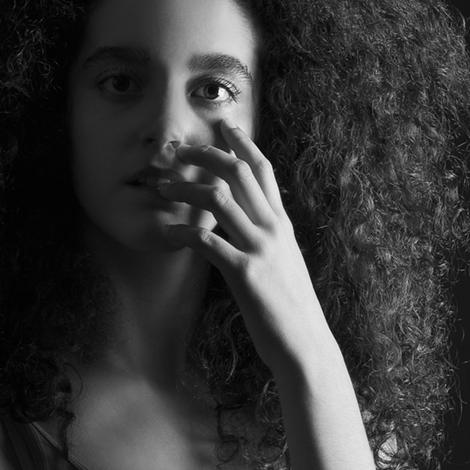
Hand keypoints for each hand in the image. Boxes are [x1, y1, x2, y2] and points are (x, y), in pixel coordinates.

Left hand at [161, 121, 330, 372]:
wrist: (305, 344)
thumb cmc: (291, 309)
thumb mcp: (285, 263)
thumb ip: (269, 240)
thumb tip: (251, 226)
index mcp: (282, 225)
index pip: (263, 170)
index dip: (242, 143)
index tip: (222, 125)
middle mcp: (273, 229)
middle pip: (239, 172)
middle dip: (205, 154)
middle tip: (177, 150)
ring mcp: (260, 249)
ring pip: (220, 198)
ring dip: (186, 187)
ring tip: (163, 186)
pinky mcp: (244, 273)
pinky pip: (207, 241)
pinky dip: (183, 231)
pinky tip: (168, 232)